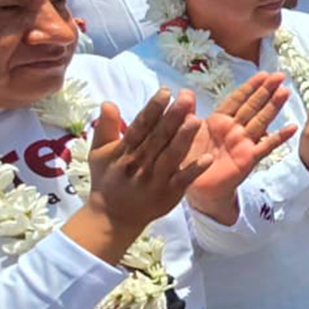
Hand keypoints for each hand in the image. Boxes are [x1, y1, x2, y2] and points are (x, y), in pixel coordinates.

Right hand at [86, 89, 211, 230]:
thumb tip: (108, 102)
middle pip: (158, 137)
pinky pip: (183, 181)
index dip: (152, 109)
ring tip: (197, 121)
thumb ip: (106, 127)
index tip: (165, 91)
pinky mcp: (168, 194)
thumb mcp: (99, 153)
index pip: (140, 126)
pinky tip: (209, 158)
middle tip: (187, 98)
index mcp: (125, 151)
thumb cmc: (108, 180)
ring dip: (184, 139)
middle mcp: (139, 163)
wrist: (112, 217)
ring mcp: (155, 179)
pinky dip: (194, 170)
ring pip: (170, 156)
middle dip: (173, 117)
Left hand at [185, 73, 297, 220]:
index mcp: (219, 121)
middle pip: (253, 106)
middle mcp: (234, 129)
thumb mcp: (183, 134)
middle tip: (280, 76)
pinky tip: (292, 128)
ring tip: (285, 92)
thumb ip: (186, 114)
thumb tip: (185, 92)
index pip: (237, 99)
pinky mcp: (248, 158)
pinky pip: (266, 146)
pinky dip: (279, 137)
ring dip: (273, 107)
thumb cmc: (190, 160)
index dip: (250, 87)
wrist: (195, 188)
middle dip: (266, 90)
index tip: (263, 74)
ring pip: (261, 121)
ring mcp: (243, 143)